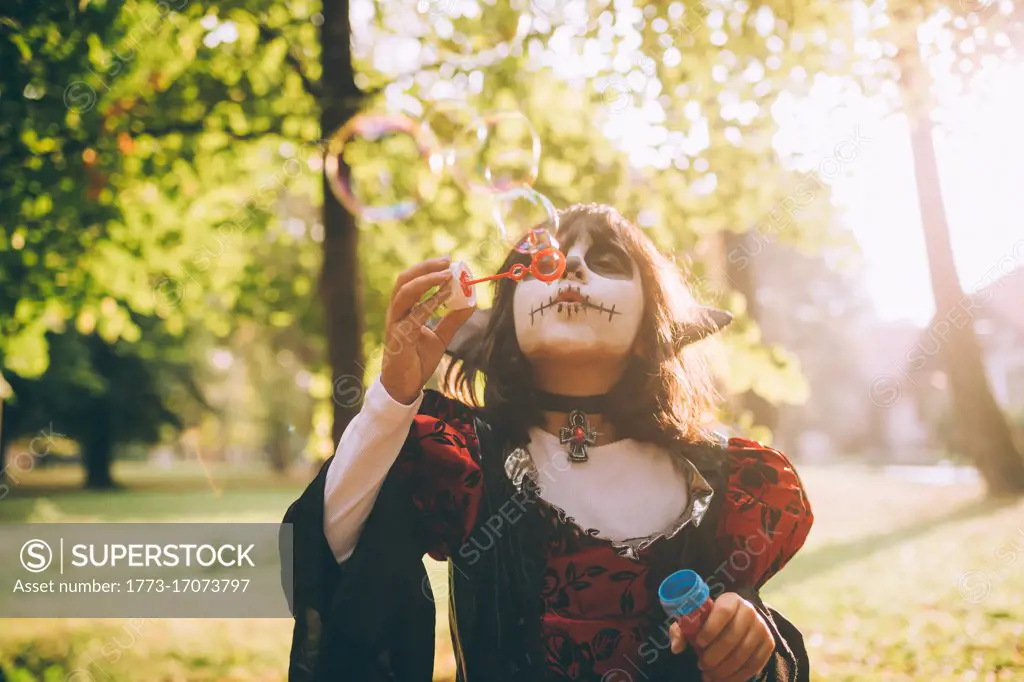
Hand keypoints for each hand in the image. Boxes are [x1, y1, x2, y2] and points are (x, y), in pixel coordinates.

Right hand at [380, 256, 475, 404]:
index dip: (429, 269)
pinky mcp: (399, 338)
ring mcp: (396, 324)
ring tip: (446, 274)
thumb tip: (472, 301)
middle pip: (404, 280)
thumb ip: (454, 319)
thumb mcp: (441, 336)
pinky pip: (413, 316)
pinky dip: (429, 303)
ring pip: (404, 293)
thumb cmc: (418, 359)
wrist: (405, 386)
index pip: (413, 281)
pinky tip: (444, 297)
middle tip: (447, 261)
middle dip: (425, 267)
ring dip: (426, 280)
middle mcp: (397, 313)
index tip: (450, 262)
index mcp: (404, 309)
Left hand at [669, 592, 772, 681]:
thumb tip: (677, 647)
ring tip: (710, 675)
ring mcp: (761, 627)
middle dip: (715, 656)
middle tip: (701, 665)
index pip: (723, 612)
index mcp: (731, 600)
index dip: (710, 629)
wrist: (738, 621)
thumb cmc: (711, 620)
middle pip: (733, 637)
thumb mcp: (695, 620)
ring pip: (743, 653)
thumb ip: (682, 630)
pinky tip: (725, 680)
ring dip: (724, 669)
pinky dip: (738, 676)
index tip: (698, 643)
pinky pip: (755, 664)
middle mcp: (749, 611)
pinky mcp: (768, 643)